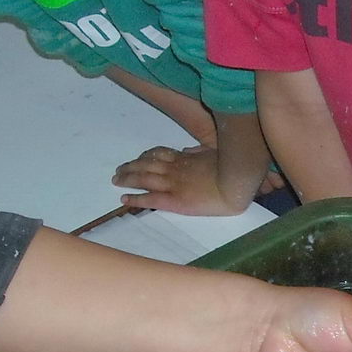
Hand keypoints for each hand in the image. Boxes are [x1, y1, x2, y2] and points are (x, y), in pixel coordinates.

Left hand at [113, 145, 243, 215]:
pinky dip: (135, 198)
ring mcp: (172, 184)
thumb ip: (199, 152)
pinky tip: (123, 199)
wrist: (235, 183)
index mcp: (184, 159)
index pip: (158, 154)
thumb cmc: (232, 169)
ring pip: (143, 179)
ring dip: (127, 179)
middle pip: (145, 165)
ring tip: (116, 180)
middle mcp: (174, 169)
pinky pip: (150, 199)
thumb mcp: (214, 153)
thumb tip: (186, 151)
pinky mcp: (174, 201)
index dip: (145, 156)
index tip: (138, 158)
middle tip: (119, 170)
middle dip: (130, 167)